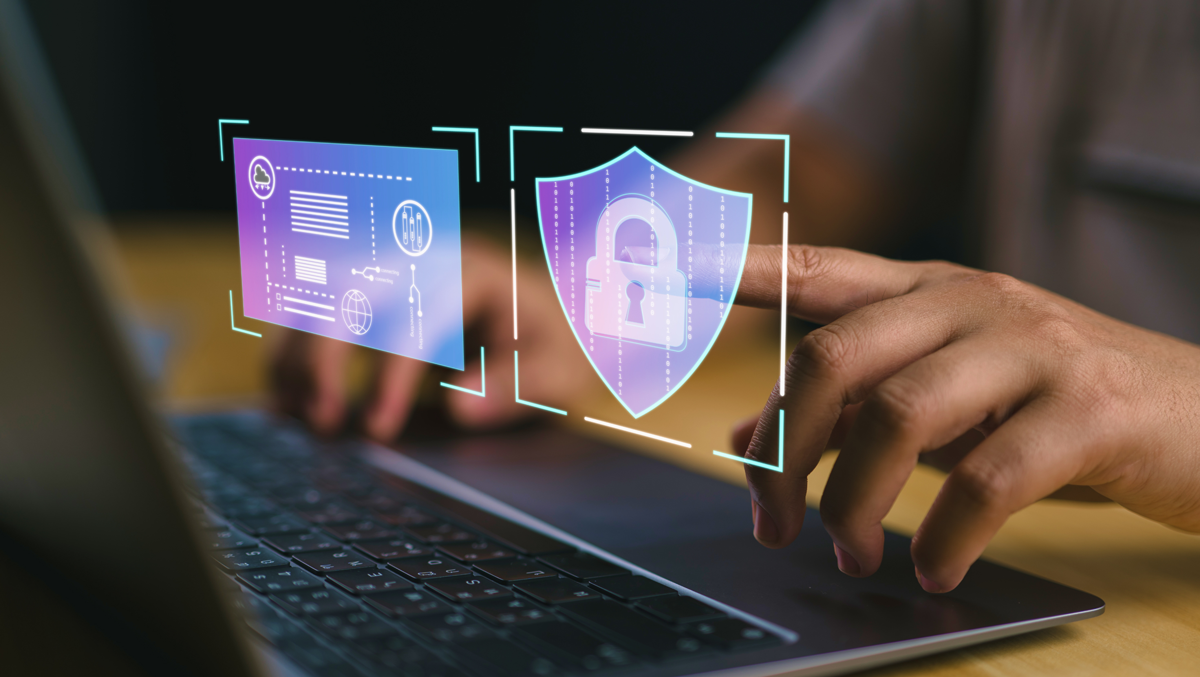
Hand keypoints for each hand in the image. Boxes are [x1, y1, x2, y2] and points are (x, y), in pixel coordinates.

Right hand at [270, 235, 590, 440]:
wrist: (545, 316)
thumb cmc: (551, 345)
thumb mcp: (557, 370)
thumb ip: (517, 386)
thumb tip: (460, 407)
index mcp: (468, 273)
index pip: (413, 316)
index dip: (389, 374)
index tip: (378, 430)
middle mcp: (418, 261)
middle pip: (347, 291)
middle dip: (324, 355)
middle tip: (325, 422)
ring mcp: (386, 274)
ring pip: (315, 298)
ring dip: (297, 356)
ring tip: (302, 418)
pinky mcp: (365, 298)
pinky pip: (309, 315)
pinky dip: (290, 357)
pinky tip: (287, 404)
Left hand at [732, 245, 1199, 591]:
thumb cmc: (1054, 405)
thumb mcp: (950, 393)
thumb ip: (854, 403)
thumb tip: (749, 438)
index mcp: (931, 290)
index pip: (818, 270)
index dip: (739, 273)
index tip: (666, 278)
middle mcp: (972, 302)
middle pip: (834, 356)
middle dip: (784, 450)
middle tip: (773, 525)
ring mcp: (1033, 348)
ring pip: (898, 416)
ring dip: (854, 503)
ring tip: (851, 557)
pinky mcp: (1090, 410)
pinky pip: (987, 479)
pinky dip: (943, 537)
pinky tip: (934, 569)